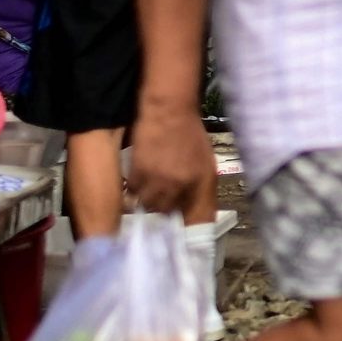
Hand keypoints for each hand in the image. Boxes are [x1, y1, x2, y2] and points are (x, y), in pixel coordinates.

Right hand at [129, 102, 212, 216]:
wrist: (170, 112)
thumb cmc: (190, 134)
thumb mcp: (206, 162)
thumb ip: (200, 187)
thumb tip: (192, 209)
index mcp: (202, 183)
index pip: (198, 217)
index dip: (188, 225)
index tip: (181, 229)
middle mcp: (181, 186)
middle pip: (167, 213)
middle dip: (165, 207)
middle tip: (163, 197)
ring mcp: (159, 180)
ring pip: (149, 204)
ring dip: (149, 198)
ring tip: (151, 186)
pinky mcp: (139, 172)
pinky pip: (134, 191)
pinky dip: (137, 186)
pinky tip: (142, 175)